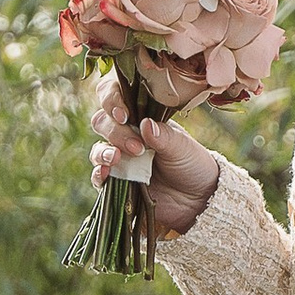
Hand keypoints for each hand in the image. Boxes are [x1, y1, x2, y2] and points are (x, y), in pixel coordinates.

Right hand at [91, 92, 222, 239]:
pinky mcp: (116, 181)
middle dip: (115, 131)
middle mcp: (126, 133)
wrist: (196, 200)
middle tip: (137, 147)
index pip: (115, 95)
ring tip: (116, 159)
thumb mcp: (183, 148)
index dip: (112, 99)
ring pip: (98, 147)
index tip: (123, 115)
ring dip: (103, 152)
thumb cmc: (192, 165)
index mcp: (142, 116)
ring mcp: (119, 157)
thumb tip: (145, 124)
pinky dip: (98, 173)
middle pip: (102, 121)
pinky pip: (98, 175)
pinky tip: (105, 173)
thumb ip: (164, 137)